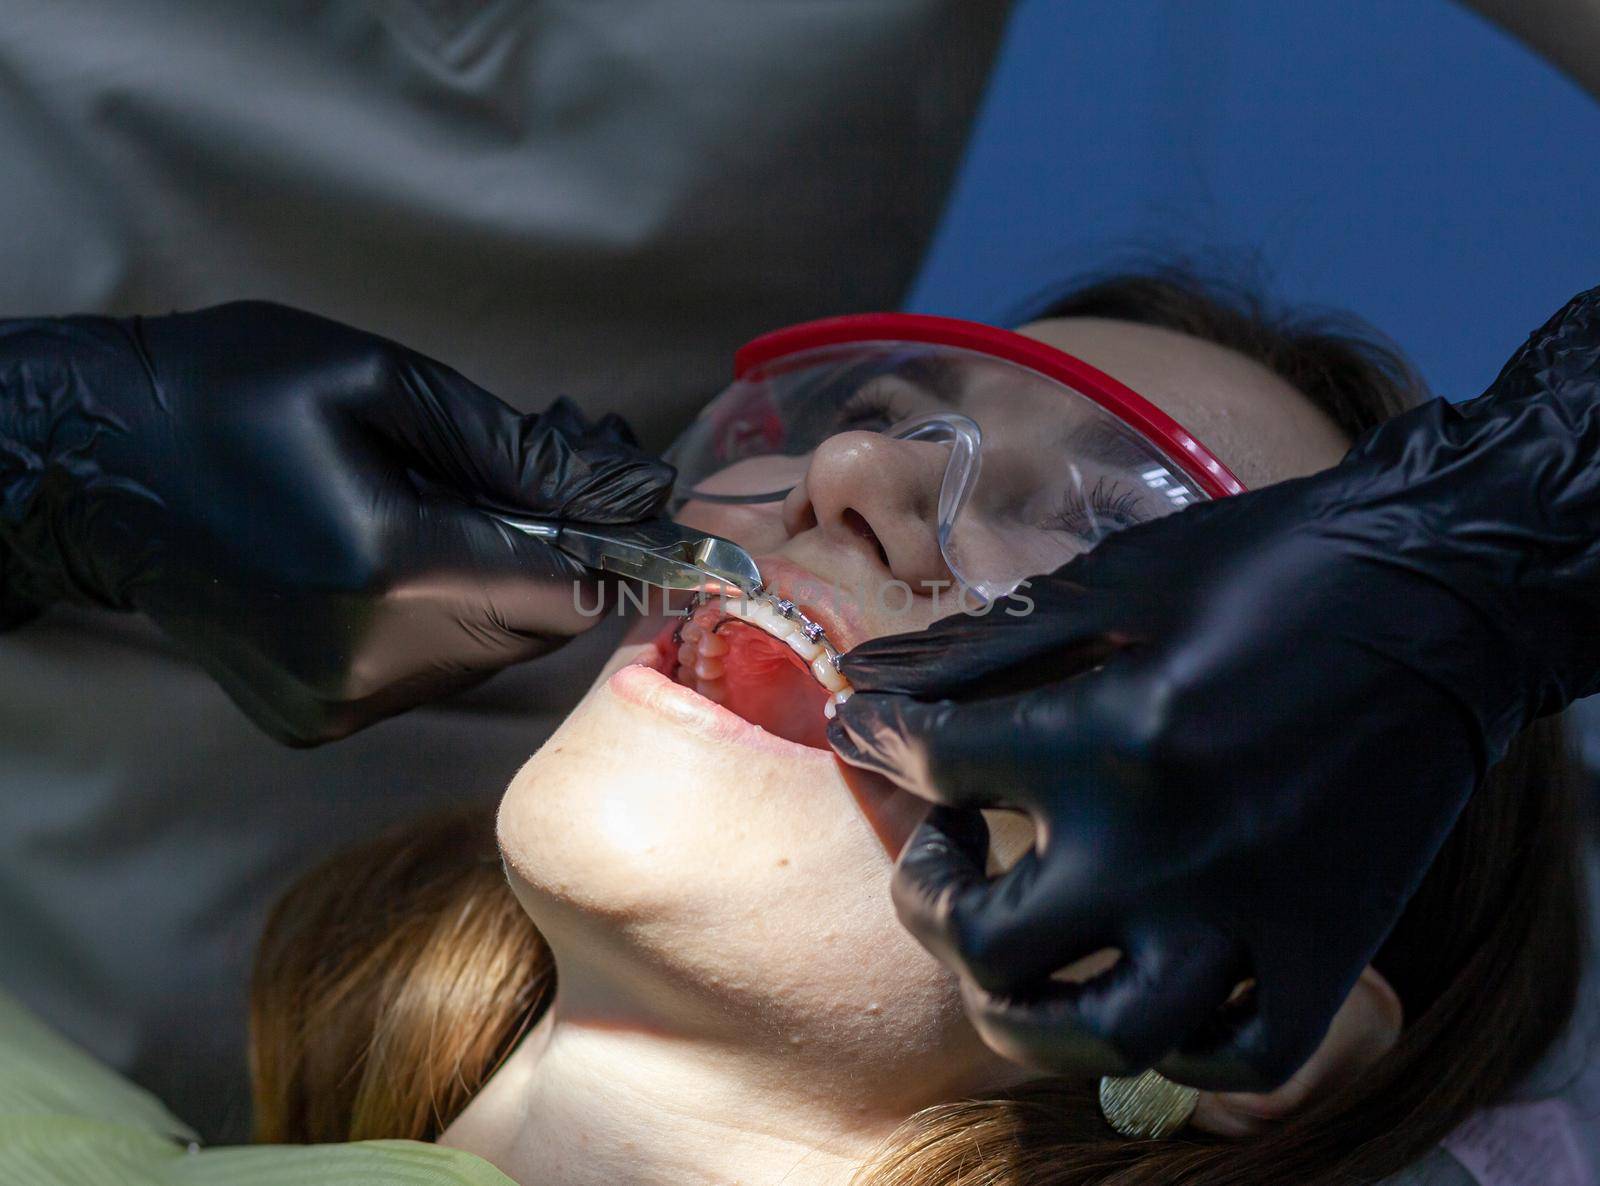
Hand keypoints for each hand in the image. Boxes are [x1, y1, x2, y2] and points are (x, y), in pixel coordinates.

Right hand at [0, 301, 673, 744]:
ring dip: (504, 584)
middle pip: (536, 628)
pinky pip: (432, 674)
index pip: (568, 591)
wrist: (96, 469)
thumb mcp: (382, 384)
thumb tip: (633, 490)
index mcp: (387, 567)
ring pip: (490, 655)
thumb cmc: (229, 394)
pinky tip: (406, 556)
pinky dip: (447, 619)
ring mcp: (337, 703)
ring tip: (460, 501)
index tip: (628, 495)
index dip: (617, 547)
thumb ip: (520, 452)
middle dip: (560, 552)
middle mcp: (366, 659)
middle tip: (547, 470)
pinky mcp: (317, 721)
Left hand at [829, 286, 1599, 1089]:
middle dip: (930, 895)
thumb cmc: (1274, 567)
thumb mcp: (1119, 579)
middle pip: (986, 939)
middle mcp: (1167, 847)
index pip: (935, 763)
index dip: (876, 741)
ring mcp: (1250, 917)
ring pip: (1098, 1034)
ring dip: (1026, 1004)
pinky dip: (1172, 1040)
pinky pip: (1236, 1056)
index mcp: (1111, 735)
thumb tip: (877, 678)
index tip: (865, 732)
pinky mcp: (1328, 951)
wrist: (1443, 592)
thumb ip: (990, 646)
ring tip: (1014, 945)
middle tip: (945, 847)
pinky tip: (1136, 977)